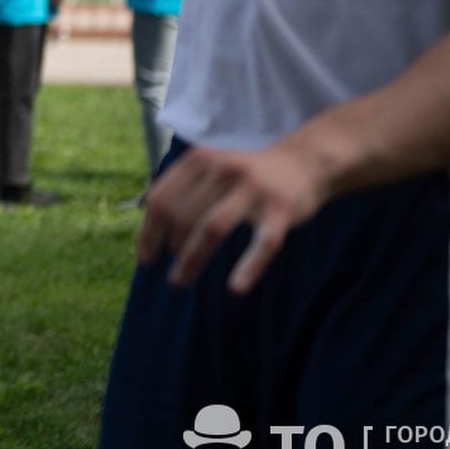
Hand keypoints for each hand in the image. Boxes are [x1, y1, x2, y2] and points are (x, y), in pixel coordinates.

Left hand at [136, 142, 329, 293]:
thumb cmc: (246, 173)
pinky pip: (263, 243)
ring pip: (213, 228)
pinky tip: (236, 288)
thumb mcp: (210, 168)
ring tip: (181, 280)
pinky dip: (250, 266)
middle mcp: (223, 169)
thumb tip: (146, 224)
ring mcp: (253, 189)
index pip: (161, 198)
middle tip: (172, 275)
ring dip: (192, 258)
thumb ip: (181, 188)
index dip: (148, 232)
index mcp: (199, 160)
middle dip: (171, 249)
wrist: (304, 162)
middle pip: (183, 216)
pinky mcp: (281, 209)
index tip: (145, 259)